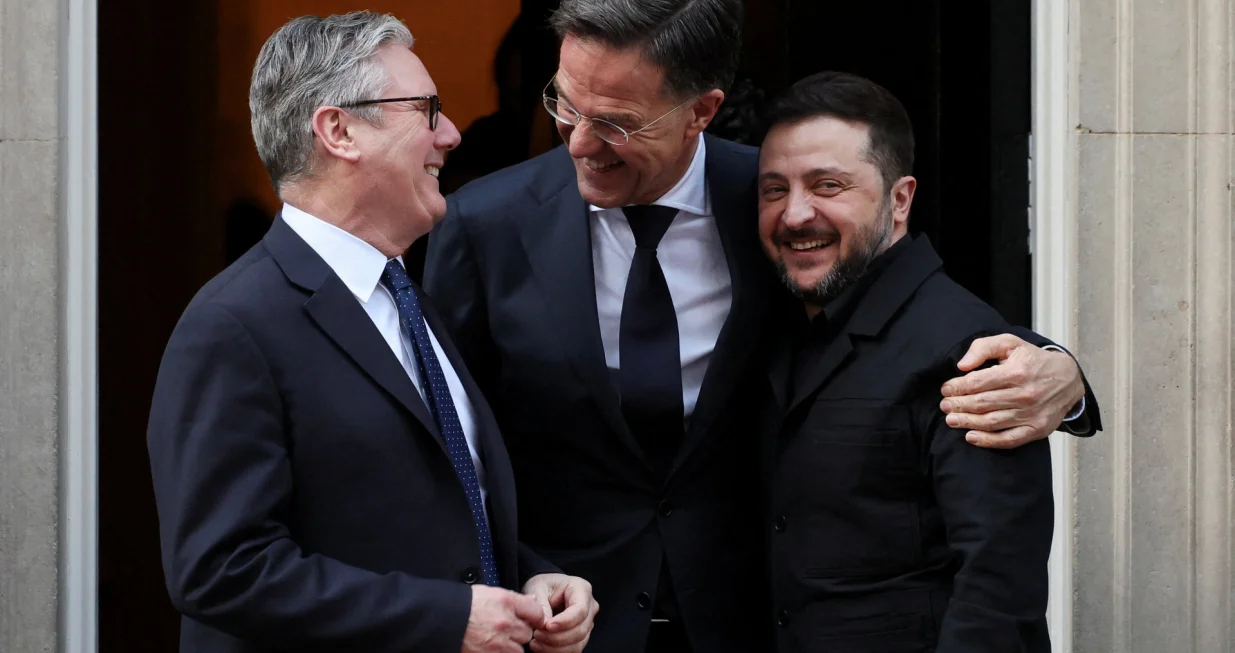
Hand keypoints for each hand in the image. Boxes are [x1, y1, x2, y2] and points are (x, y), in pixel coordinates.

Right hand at [462, 585, 546, 652]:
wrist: (441, 619)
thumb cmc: (464, 604)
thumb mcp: (489, 593)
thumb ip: (513, 599)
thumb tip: (531, 600)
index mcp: (506, 602)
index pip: (536, 611)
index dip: (534, 617)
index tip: (531, 620)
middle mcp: (504, 622)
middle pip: (527, 633)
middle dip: (520, 632)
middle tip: (507, 629)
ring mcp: (497, 642)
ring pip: (519, 649)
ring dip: (512, 646)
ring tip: (498, 639)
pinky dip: (502, 652)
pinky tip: (492, 646)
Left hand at [522, 573, 598, 652]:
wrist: (545, 591)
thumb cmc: (543, 586)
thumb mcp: (537, 587)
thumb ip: (540, 604)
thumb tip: (544, 625)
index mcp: (581, 589)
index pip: (580, 610)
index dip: (565, 622)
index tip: (546, 626)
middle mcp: (589, 607)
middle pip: (580, 630)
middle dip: (556, 637)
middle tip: (536, 634)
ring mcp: (587, 623)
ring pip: (577, 644)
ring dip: (554, 648)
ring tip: (535, 642)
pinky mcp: (581, 636)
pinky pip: (572, 650)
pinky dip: (555, 652)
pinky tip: (540, 646)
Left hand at [939, 334, 1084, 448]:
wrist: (1068, 379)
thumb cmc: (1033, 360)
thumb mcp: (1010, 343)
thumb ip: (983, 347)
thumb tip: (962, 365)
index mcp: (1016, 372)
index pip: (977, 382)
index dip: (957, 386)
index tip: (946, 388)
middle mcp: (1024, 394)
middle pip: (981, 403)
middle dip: (958, 405)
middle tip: (944, 406)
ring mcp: (1031, 414)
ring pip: (991, 422)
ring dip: (967, 422)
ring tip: (951, 420)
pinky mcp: (1036, 429)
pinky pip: (1008, 439)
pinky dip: (988, 441)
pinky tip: (971, 437)